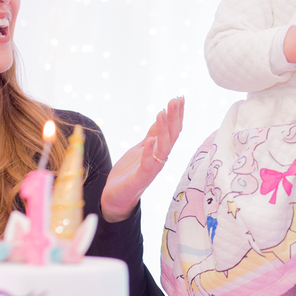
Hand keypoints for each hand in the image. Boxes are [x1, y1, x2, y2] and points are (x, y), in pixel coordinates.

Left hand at [101, 96, 184, 221]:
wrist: (115, 197)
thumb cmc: (129, 173)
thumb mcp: (141, 148)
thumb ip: (153, 135)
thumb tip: (163, 116)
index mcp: (160, 152)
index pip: (173, 130)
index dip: (177, 115)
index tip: (180, 98)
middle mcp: (159, 160)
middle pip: (172, 137)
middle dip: (174, 118)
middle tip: (176, 100)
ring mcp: (151, 170)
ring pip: (163, 148)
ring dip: (164, 130)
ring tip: (162, 113)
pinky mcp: (140, 179)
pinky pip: (148, 165)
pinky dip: (150, 153)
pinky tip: (150, 140)